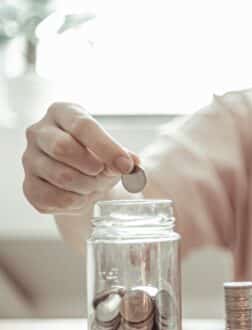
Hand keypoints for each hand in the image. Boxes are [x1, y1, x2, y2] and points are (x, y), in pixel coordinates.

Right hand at [23, 102, 139, 213]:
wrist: (82, 178)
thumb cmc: (97, 156)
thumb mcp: (113, 150)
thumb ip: (124, 156)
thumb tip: (131, 164)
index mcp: (62, 113)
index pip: (82, 126)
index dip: (107, 148)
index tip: (125, 165)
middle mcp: (39, 132)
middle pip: (62, 148)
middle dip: (92, 167)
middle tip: (104, 173)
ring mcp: (29, 159)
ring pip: (62, 176)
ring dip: (88, 186)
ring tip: (95, 184)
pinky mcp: (28, 186)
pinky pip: (54, 198)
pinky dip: (76, 201)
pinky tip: (81, 195)